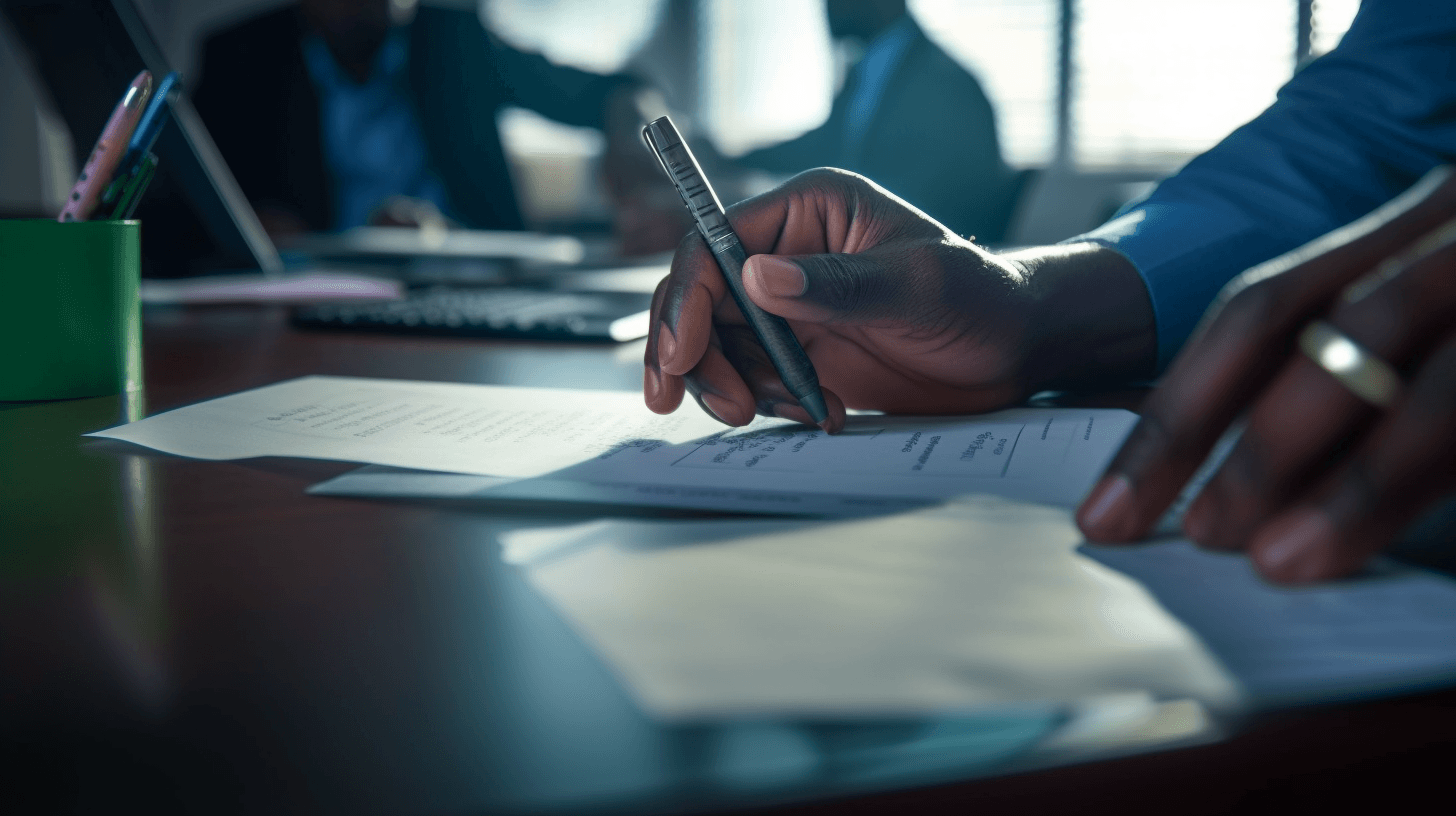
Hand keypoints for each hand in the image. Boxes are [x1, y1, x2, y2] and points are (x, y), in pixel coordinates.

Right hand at [644, 168, 1156, 430]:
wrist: (1016, 353)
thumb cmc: (981, 298)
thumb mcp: (917, 286)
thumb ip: (837, 284)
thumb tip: (757, 276)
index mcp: (807, 212)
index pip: (713, 245)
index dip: (685, 299)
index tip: (678, 354)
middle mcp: (786, 255)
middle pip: (699, 303)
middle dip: (699, 358)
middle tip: (729, 408)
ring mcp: (789, 308)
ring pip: (718, 349)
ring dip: (739, 389)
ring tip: (801, 411)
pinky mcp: (799, 355)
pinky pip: (753, 381)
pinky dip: (772, 407)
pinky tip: (823, 413)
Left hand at [1076, 166, 1455, 583]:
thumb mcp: (1419, 295)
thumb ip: (1346, 362)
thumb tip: (1225, 479)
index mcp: (1414, 218)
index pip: (1261, 311)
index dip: (1174, 415)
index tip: (1110, 508)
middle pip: (1336, 338)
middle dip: (1255, 452)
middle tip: (1196, 538)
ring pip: (1438, 392)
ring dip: (1357, 487)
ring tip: (1284, 562)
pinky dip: (1433, 483)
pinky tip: (1399, 547)